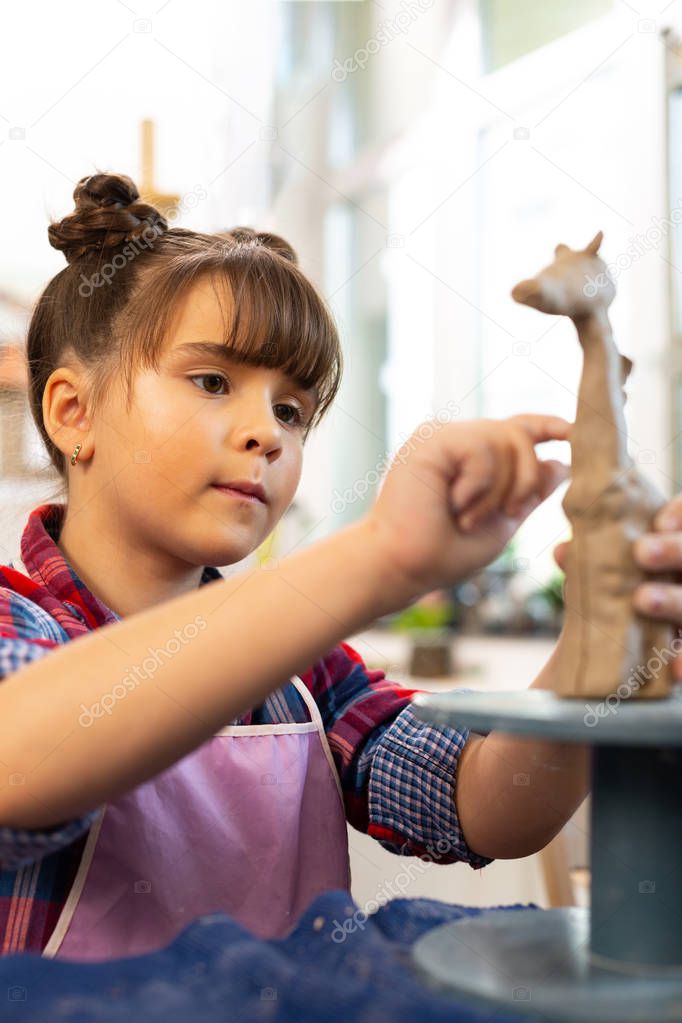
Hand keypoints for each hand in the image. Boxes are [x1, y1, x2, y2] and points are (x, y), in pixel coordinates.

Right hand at [366, 413, 570, 601]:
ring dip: (499, 489)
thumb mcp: (503, 520)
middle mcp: (459, 439)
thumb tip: (561, 463)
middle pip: (520, 435)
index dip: (551, 426)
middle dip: (526, 480)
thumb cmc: (446, 550)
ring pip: (505, 439)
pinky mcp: (431, 438)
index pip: (520, 428)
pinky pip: (482, 448)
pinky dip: (478, 485)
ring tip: (467, 516)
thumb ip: (529, 492)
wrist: (406, 565)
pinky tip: (454, 503)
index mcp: (475, 457)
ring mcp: (444, 436)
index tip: (576, 433)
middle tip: (506, 514)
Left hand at [554, 495, 681, 679]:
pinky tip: (676, 667)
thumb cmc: (616, 597)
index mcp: (671, 548)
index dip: (678, 515)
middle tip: (642, 552)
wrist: (623, 658)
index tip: (658, 520)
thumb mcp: (604, 577)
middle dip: (674, 550)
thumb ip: (591, 562)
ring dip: (672, 600)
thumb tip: (563, 552)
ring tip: (643, 600)